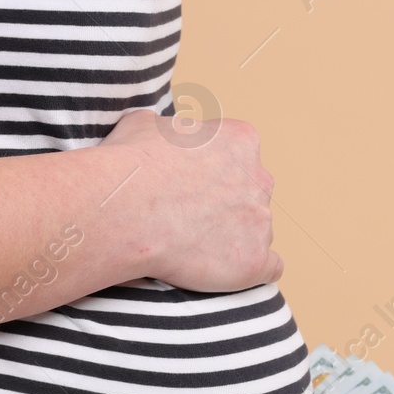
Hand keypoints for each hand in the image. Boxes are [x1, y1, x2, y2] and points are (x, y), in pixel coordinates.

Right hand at [96, 109, 283, 291]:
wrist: (123, 211)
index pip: (239, 155)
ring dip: (232, 237)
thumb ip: (166, 128)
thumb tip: (161, 133)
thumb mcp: (142, 124)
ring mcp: (261, 222)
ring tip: (191, 247)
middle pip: (251, 193)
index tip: (187, 185)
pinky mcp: (254, 261)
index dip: (211, 171)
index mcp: (240, 141)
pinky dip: (250, 269)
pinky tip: (227, 270)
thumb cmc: (130, 165)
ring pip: (256, 230)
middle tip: (187, 217)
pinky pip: (269, 268)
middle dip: (226, 204)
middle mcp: (259, 179)